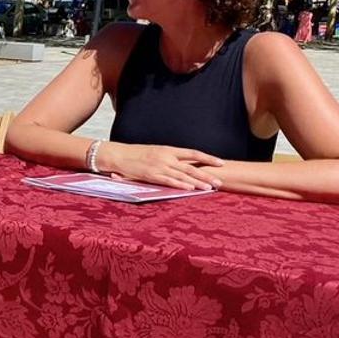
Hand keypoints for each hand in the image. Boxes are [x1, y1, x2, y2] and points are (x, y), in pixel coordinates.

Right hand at [97, 142, 223, 189]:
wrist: (117, 154)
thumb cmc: (134, 154)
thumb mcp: (153, 152)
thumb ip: (166, 157)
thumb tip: (179, 163)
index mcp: (167, 149)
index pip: (193, 153)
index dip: (208, 158)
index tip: (221, 163)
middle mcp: (166, 157)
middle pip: (191, 166)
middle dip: (207, 174)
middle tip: (220, 182)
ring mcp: (159, 166)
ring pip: (183, 175)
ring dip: (197, 182)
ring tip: (210, 188)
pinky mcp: (151, 175)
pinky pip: (169, 181)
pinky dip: (180, 184)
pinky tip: (190, 188)